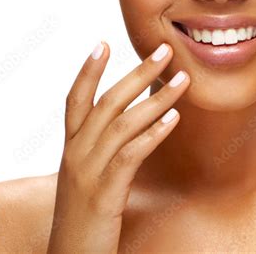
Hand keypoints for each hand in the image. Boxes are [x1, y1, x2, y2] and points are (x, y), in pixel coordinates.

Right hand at [47, 41, 189, 253]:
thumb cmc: (83, 213)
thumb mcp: (85, 174)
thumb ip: (100, 146)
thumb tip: (129, 119)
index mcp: (71, 147)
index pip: (75, 99)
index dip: (88, 71)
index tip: (103, 43)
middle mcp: (76, 154)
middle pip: (107, 103)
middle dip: (138, 74)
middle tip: (166, 51)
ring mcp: (88, 173)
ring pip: (123, 124)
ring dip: (157, 99)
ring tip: (183, 80)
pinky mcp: (104, 195)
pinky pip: (130, 156)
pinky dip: (152, 133)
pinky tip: (173, 118)